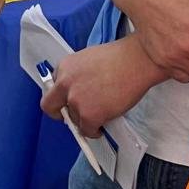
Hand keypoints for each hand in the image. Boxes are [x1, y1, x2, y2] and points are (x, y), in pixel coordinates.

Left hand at [40, 41, 161, 136]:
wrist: (138, 60)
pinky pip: (87, 131)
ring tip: (101, 112)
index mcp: (65, 66)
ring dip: (85, 119)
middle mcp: (65, 84)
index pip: (53, 88)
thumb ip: (78, 75)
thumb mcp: (89, 59)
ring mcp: (76, 100)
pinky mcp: (89, 115)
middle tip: (72, 117)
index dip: (63, 96)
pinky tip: (102, 126)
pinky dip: (94, 131)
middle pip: (50, 107)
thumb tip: (79, 91)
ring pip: (74, 120)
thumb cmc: (121, 57)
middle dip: (60, 114)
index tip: (70, 101)